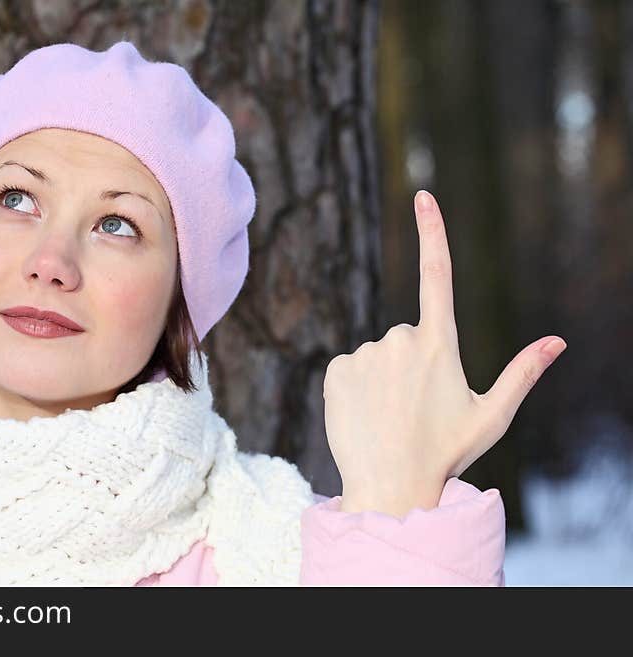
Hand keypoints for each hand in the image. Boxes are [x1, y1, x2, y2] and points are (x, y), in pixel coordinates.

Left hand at [323, 190, 565, 516]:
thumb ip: (522, 373)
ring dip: (384, 379)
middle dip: (413, 366)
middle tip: (416, 409)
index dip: (432, 232)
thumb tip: (557, 341)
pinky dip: (357, 388)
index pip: (438, 275)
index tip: (422, 196)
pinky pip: (350, 369)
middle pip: (407, 338)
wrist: (389, 487)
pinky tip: (365, 415)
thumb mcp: (492, 415)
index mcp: (440, 344)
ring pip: (378, 356)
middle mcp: (400, 340)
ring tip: (390, 417)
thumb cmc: (445, 454)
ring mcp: (365, 353)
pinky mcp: (336, 369)